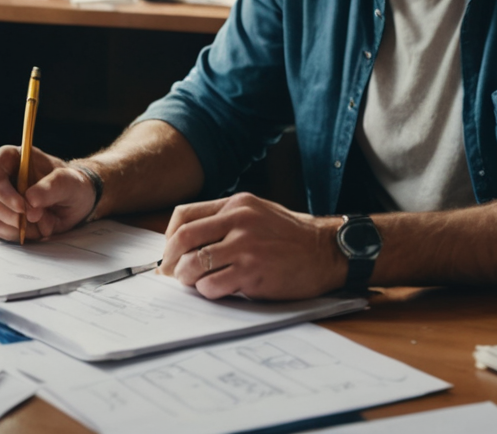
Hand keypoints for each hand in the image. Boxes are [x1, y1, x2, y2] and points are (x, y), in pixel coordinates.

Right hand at [0, 144, 95, 241]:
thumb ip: (52, 187)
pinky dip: (11, 234)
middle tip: (37, 221)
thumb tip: (30, 201)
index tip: (23, 209)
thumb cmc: (68, 184)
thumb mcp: (69, 181)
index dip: (5, 194)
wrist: (68, 198)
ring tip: (37, 227)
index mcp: (8, 156)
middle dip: (13, 216)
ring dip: (14, 228)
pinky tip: (27, 230)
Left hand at [160, 192, 347, 299]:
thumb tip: (190, 241)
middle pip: (183, 238)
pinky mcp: (253, 271)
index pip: (185, 215)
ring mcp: (245, 246)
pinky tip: (216, 290)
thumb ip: (227, 220)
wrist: (327, 251)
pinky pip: (213, 285)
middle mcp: (238, 221)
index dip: (169, 237)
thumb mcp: (258, 213)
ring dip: (186, 278)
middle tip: (170, 273)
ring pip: (194, 263)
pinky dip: (207, 291)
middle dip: (170, 260)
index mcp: (236, 204)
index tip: (170, 252)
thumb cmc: (292, 236)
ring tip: (193, 283)